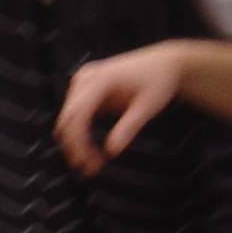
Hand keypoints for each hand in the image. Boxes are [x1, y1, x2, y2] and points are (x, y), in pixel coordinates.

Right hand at [56, 46, 185, 174]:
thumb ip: (129, 128)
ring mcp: (83, 81)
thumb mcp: (147, 107)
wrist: (164, 63)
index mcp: (100, 79)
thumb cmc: (158, 81)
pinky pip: (74, 114)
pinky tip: (90, 150)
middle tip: (88, 169)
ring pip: (67, 118)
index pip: (77, 114)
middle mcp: (86, 78)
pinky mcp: (85, 88)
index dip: (77, 142)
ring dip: (75, 143)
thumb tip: (112, 151)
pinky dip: (79, 134)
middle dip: (74, 146)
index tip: (85, 162)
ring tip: (91, 163)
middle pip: (67, 118)